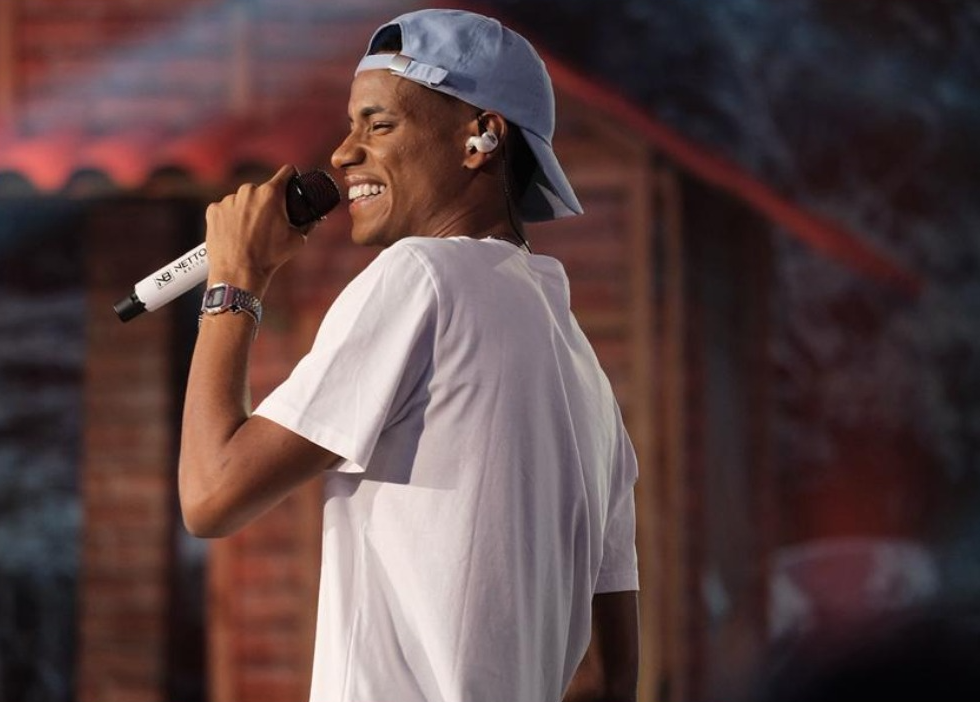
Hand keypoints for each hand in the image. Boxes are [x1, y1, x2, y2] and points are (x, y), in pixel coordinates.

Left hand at [204, 165, 315, 295]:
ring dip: (247, 210)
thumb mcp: (297, 241)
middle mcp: (248, 191)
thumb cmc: (269, 257)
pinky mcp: (213, 210)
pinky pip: (225, 209)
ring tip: (250, 233)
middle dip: (267, 202)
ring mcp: (228, 200)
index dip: (292, 177)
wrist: (239, 273)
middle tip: (269, 223)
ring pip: (243, 200)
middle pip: (262, 190)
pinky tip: (235, 234)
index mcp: (271, 194)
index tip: (291, 184)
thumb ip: (308, 225)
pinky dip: (230, 219)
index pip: (287, 172)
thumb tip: (316, 219)